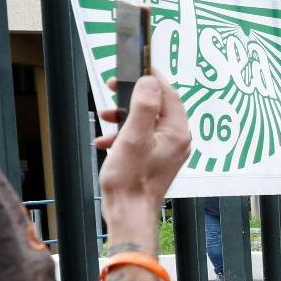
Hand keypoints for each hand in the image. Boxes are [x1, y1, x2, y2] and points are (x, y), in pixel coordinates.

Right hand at [96, 75, 191, 258]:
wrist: (128, 213)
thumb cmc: (131, 179)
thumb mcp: (133, 136)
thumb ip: (143, 107)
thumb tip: (149, 81)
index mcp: (177, 132)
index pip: (168, 94)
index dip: (150, 78)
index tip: (134, 68)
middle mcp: (176, 140)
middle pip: (156, 106)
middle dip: (131, 98)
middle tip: (112, 88)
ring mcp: (165, 151)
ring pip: (143, 122)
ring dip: (122, 117)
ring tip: (103, 118)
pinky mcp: (153, 160)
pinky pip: (138, 139)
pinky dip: (121, 136)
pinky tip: (103, 142)